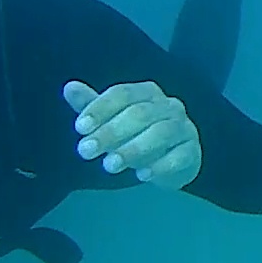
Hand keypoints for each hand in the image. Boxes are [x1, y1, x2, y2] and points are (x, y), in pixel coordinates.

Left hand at [63, 79, 201, 189]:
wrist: (175, 159)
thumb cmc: (138, 135)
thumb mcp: (113, 121)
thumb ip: (92, 106)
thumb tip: (69, 87)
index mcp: (147, 93)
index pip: (122, 94)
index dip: (100, 108)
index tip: (79, 128)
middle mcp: (168, 105)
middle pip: (139, 113)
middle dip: (110, 132)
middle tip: (85, 151)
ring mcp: (184, 128)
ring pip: (161, 132)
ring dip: (133, 149)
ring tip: (109, 165)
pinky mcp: (192, 152)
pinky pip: (179, 156)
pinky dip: (160, 165)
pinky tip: (142, 175)